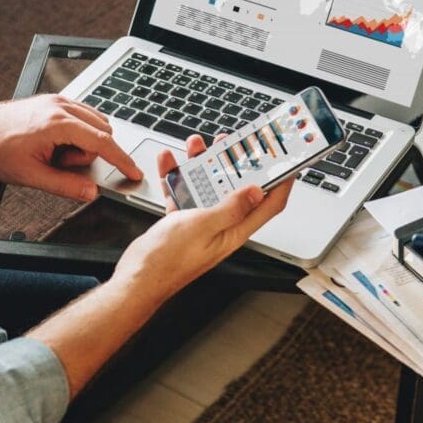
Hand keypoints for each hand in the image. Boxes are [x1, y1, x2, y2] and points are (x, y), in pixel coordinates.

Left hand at [0, 94, 141, 200]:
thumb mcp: (30, 176)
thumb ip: (64, 185)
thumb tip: (91, 192)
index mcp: (57, 123)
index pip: (102, 142)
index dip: (121, 160)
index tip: (134, 172)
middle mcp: (61, 106)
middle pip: (101, 133)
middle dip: (87, 154)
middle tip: (59, 164)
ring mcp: (58, 100)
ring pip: (94, 124)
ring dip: (82, 143)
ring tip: (53, 154)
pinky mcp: (54, 101)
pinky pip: (83, 116)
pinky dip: (78, 133)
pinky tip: (55, 144)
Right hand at [113, 135, 293, 299]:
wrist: (136, 278)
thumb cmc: (168, 261)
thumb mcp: (203, 227)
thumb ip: (230, 208)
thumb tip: (255, 192)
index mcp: (234, 230)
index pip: (268, 205)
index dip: (281, 183)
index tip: (286, 162)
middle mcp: (221, 225)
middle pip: (237, 189)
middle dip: (236, 164)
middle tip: (232, 144)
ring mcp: (200, 222)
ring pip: (208, 186)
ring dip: (203, 165)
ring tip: (197, 146)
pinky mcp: (181, 220)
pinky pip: (183, 191)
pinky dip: (177, 176)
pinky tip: (169, 162)